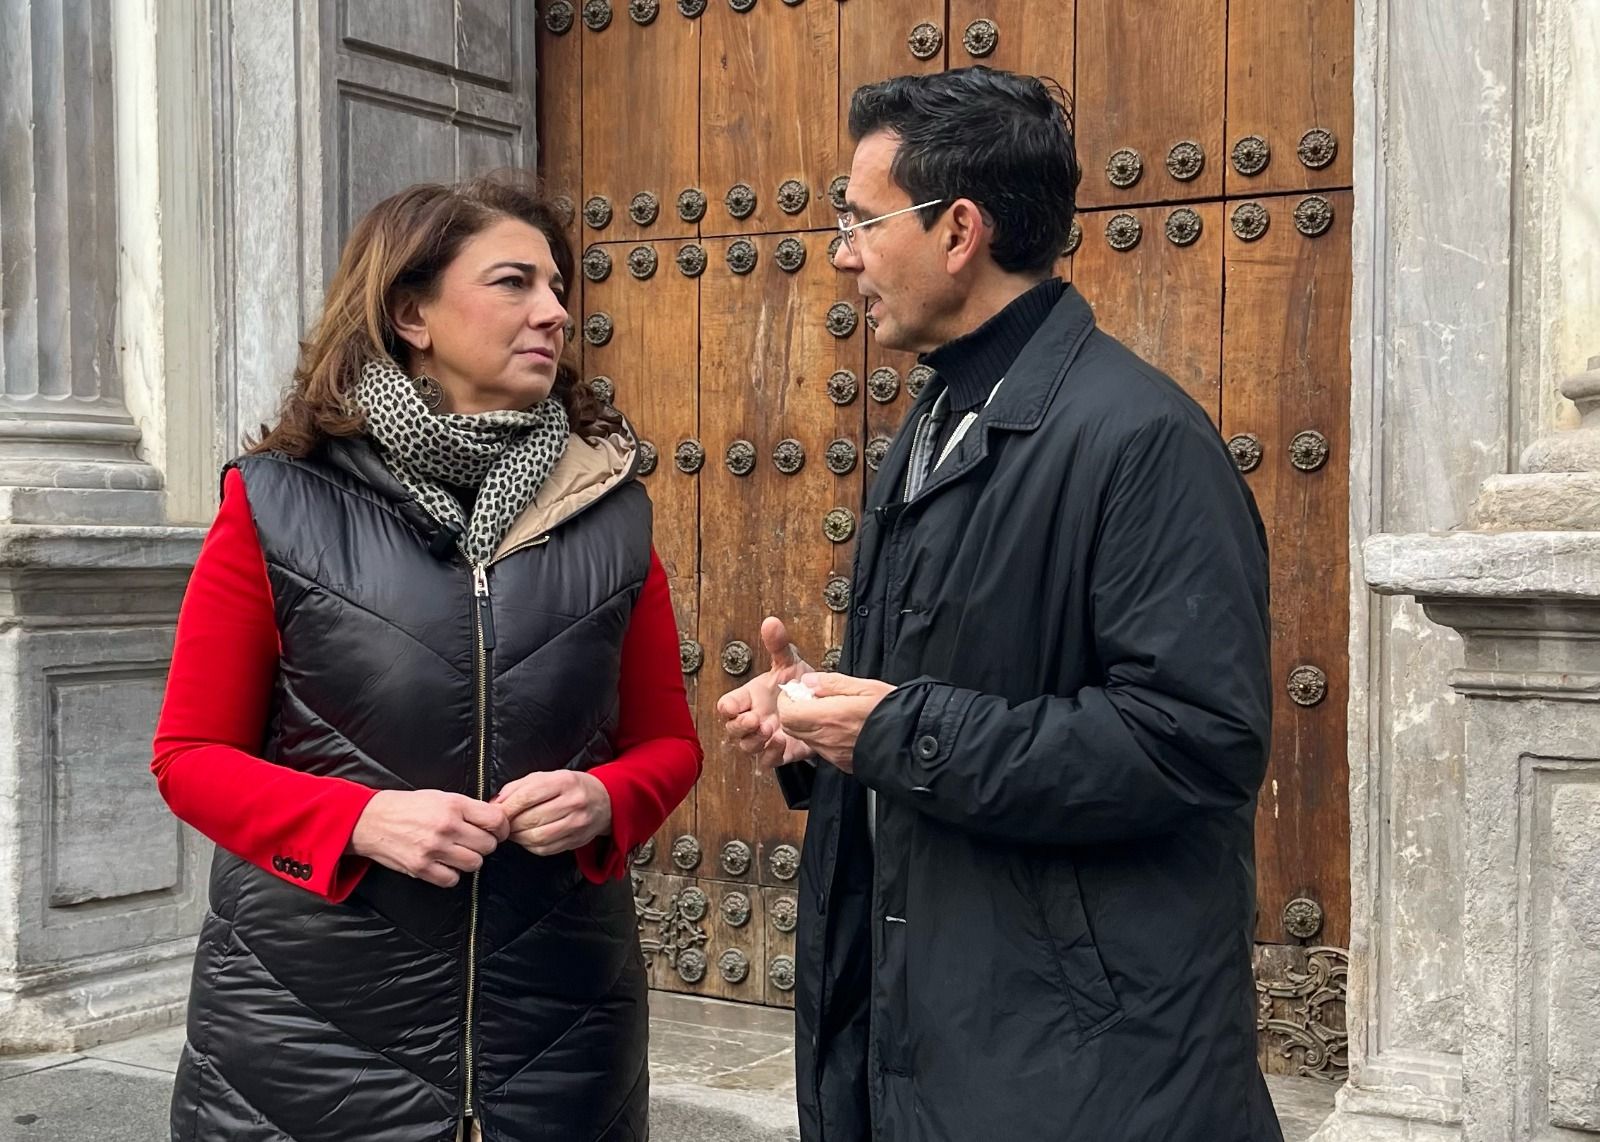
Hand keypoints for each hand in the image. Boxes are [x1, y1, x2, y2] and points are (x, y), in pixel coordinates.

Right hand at [348, 789, 509, 887]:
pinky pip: (452, 880)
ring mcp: (433, 849)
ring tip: (459, 852)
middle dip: (485, 844)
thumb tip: (495, 820)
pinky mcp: (421, 868)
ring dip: (470, 860)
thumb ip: (468, 808)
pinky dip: (452, 874)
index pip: (495, 820)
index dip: (502, 827)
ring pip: (474, 864)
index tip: (498, 831)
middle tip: (475, 841)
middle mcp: (446, 826)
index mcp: (453, 805)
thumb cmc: (407, 807)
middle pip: (488, 845)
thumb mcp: (440, 796)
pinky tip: (444, 864)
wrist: (370, 820)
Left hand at [492, 770, 612, 855]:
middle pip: (531, 818)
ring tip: (513, 831)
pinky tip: (527, 838)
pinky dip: (530, 846)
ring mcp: (577, 824)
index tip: (496, 812)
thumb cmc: (569, 787)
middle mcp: (573, 802)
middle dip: (510, 824)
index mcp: (563, 782)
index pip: (528, 796)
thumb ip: (519, 787)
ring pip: (537, 837)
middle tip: (502, 824)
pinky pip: (545, 849)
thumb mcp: (546, 777)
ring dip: (518, 837)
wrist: (603, 800)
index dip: (507, 806)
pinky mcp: (576, 841)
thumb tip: (496, 803)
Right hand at [716, 616, 815, 769]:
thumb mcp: (789, 662)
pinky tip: (781, 742)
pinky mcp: (781, 752)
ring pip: (747, 747)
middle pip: (732, 730)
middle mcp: (752, 719)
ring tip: (770, 730)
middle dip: (739, 726)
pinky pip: (767, 762)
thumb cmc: (798, 684)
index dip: (727, 706)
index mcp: (749, 698)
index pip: (727, 705)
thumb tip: (771, 622)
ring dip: (755, 740)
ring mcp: (765, 738)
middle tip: (754, 719)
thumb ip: (778, 644)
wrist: (823, 705)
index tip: (734, 706)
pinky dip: (771, 754)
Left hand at [776, 672, 895, 773]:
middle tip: (811, 699)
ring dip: (808, 724)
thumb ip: (831, 683)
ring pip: (805, 738)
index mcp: (829, 717)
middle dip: (794, 711)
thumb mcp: (865, 687)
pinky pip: (821, 749)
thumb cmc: (892, 711)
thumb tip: (807, 682)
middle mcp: (827, 738)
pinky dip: (822, 736)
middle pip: (791, 727)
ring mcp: (833, 754)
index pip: (788, 713)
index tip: (799, 690)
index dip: (787, 700)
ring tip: (829, 711)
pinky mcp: (842, 763)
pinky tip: (840, 726)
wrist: (913, 742)